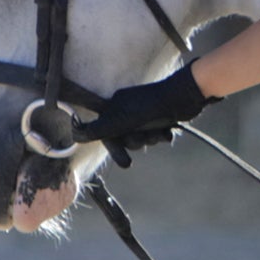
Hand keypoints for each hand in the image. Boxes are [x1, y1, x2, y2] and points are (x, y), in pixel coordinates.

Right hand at [73, 66, 214, 168]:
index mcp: (115, 106)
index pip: (107, 133)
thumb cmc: (151, 107)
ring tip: (158, 131)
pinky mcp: (161, 116)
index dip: (116, 148)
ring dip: (151, 138)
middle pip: (126, 138)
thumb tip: (75, 136)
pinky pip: (156, 134)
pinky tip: (168, 131)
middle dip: (137, 141)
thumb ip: (98, 130)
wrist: (184, 96)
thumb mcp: (121, 121)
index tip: (126, 163)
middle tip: (145, 137)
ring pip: (143, 137)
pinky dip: (162, 135)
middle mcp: (128, 108)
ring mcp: (145, 112)